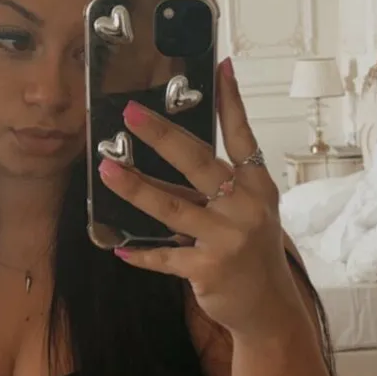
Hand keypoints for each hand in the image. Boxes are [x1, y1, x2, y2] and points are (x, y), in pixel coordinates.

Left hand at [97, 57, 301, 337]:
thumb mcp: (243, 216)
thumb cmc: (252, 254)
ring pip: (173, 207)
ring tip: (107, 170)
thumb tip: (160, 166)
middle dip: (162, 135)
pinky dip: (142, 253)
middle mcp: (245, 207)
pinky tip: (121, 248)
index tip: (220, 67)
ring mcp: (228, 238)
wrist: (269, 308)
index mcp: (257, 187)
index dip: (231, 102)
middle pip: (199, 162)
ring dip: (136, 188)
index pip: (243, 137)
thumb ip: (210, 191)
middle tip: (130, 115)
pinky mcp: (209, 268)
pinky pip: (166, 256)